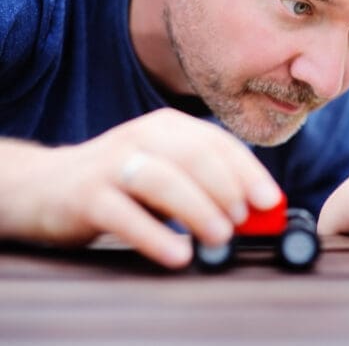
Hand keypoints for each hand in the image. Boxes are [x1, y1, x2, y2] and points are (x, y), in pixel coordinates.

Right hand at [0, 108, 280, 267]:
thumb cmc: (123, 182)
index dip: (249, 172)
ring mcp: (111, 164)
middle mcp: (141, 137)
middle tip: (242, 221)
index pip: (218, 142)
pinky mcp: (85, 196)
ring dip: (198, 208)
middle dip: (226, 189)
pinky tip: (178, 254)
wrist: (46, 185)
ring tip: (221, 236)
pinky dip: (155, 236)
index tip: (269, 201)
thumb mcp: (168, 173)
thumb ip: (208, 185)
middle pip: (195, 156)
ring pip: (162, 180)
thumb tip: (259, 211)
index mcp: (168, 127)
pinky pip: (124, 215)